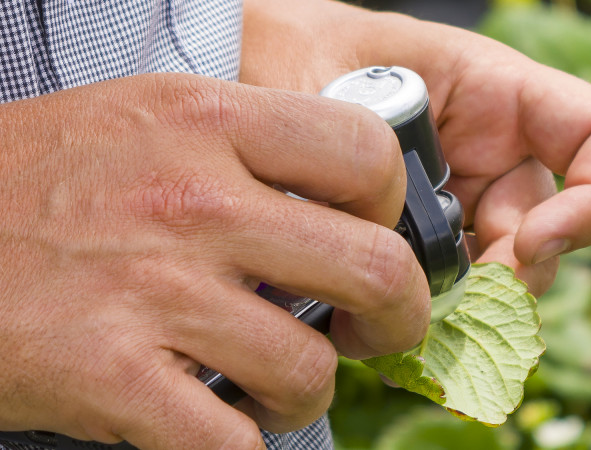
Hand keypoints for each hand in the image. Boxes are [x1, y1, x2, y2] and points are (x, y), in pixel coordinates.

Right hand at [0, 74, 428, 447]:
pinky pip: (230, 442)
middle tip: (368, 330)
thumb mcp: (149, 122)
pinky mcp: (107, 374)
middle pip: (374, 269)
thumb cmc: (39, 180)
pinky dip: (240, 448)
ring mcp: (152, 288)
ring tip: (266, 383)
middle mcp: (190, 197)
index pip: (367, 153)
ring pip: (308, 370)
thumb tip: (344, 205)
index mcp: (206, 119)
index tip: (371, 237)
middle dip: (394, 319)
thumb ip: (249, 150)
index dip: (391, 207)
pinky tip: (214, 425)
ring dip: (303, 393)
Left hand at [239, 0, 590, 295]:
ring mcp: (460, 202)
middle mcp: (491, 153)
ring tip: (388, 327)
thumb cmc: (282, 51)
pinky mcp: (420, 244)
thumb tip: (374, 239)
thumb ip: (347, 144)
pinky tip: (374, 332)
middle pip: (552, 231)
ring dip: (460, 313)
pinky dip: (424, 322)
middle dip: (508, 283)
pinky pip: (447, 294)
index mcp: (493, 92)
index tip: (532, 243)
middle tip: (437, 309)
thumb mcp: (314, 76)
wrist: (240, 79)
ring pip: (498, 277)